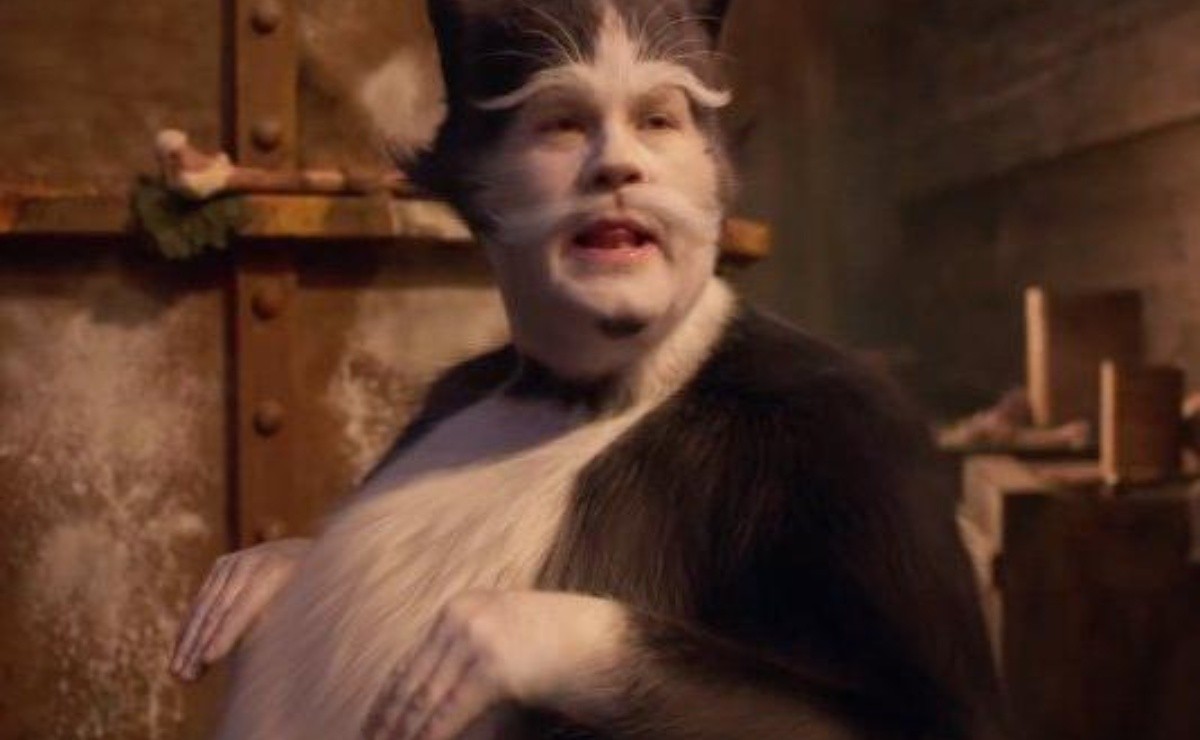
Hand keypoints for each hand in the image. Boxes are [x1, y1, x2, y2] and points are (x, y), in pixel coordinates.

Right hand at [170, 537, 310, 680]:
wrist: (309, 551)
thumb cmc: (314, 590)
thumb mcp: (307, 604)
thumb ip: (282, 623)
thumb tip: (251, 655)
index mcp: (277, 570)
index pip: (244, 607)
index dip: (226, 634)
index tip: (210, 659)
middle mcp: (252, 562)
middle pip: (219, 609)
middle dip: (200, 645)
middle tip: (185, 676)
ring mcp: (234, 561)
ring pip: (204, 606)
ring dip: (188, 642)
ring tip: (178, 673)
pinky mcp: (222, 565)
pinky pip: (201, 600)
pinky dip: (189, 627)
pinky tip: (180, 653)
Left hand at [362, 590, 628, 739]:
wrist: (605, 640)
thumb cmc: (561, 645)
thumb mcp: (506, 637)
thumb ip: (468, 653)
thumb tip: (431, 694)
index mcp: (460, 608)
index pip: (410, 662)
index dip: (385, 701)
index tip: (368, 727)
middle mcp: (461, 618)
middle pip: (411, 682)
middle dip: (387, 723)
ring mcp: (476, 640)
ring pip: (425, 700)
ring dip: (403, 734)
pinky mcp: (492, 668)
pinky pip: (448, 712)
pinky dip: (429, 736)